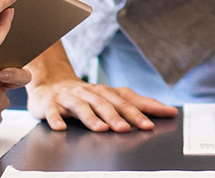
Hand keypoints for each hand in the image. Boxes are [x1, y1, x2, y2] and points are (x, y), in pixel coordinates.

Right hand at [27, 74, 176, 131]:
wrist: (50, 84)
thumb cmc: (85, 95)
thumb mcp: (109, 97)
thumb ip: (134, 104)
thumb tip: (165, 109)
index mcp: (105, 92)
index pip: (127, 100)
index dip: (143, 108)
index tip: (158, 119)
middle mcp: (89, 93)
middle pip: (106, 104)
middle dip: (119, 116)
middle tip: (132, 128)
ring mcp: (69, 97)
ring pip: (82, 107)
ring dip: (92, 118)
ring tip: (103, 129)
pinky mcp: (49, 103)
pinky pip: (51, 112)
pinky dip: (55, 119)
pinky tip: (61, 128)